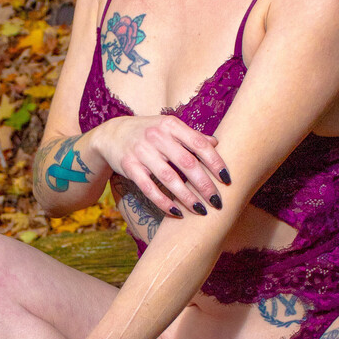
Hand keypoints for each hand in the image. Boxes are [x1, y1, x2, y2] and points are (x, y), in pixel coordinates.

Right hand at [91, 114, 229, 217]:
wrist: (111, 134)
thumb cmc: (148, 132)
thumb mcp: (168, 127)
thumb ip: (191, 135)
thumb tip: (216, 143)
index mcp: (171, 125)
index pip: (199, 144)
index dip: (215, 162)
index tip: (227, 180)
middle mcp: (157, 136)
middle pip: (187, 163)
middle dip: (204, 185)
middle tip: (217, 201)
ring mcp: (141, 152)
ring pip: (169, 178)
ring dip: (187, 197)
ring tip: (200, 210)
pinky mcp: (129, 167)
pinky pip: (149, 188)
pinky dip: (164, 202)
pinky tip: (176, 212)